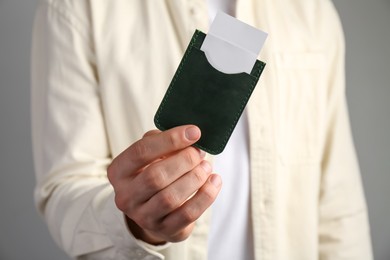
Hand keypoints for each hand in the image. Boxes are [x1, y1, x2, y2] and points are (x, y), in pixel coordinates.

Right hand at [107, 125, 221, 243]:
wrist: (154, 211)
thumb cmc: (153, 174)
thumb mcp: (151, 155)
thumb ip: (162, 141)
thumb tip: (188, 134)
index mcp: (119, 172)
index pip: (141, 152)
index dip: (170, 140)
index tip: (194, 132)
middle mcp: (126, 197)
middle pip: (156, 176)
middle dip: (184, 161)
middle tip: (200, 153)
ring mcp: (143, 217)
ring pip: (171, 197)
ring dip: (195, 178)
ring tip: (206, 166)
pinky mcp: (164, 230)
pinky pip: (188, 214)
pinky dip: (206, 195)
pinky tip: (214, 181)